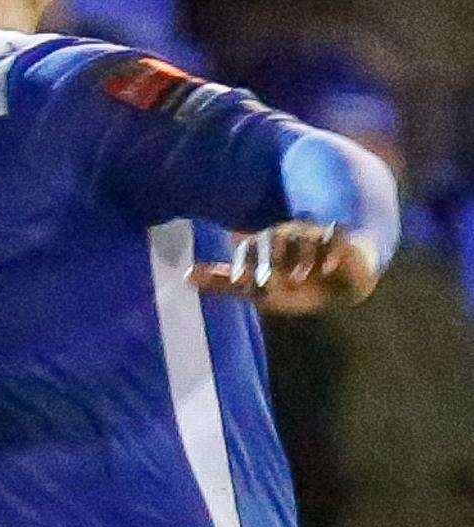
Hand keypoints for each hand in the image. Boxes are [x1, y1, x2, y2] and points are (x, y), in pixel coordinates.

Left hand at [188, 222, 378, 314]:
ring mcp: (314, 237)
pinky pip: (336, 241)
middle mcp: (288, 235)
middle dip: (271, 259)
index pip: (250, 248)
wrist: (338, 288)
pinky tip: (326, 269)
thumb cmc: (292, 288)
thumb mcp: (257, 291)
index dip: (245, 264)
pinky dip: (331, 254)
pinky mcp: (340, 243)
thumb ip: (224, 284)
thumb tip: (186, 276)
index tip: (240, 282)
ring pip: (304, 237)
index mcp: (265, 244)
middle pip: (276, 238)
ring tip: (296, 279)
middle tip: (265, 281)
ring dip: (300, 258)